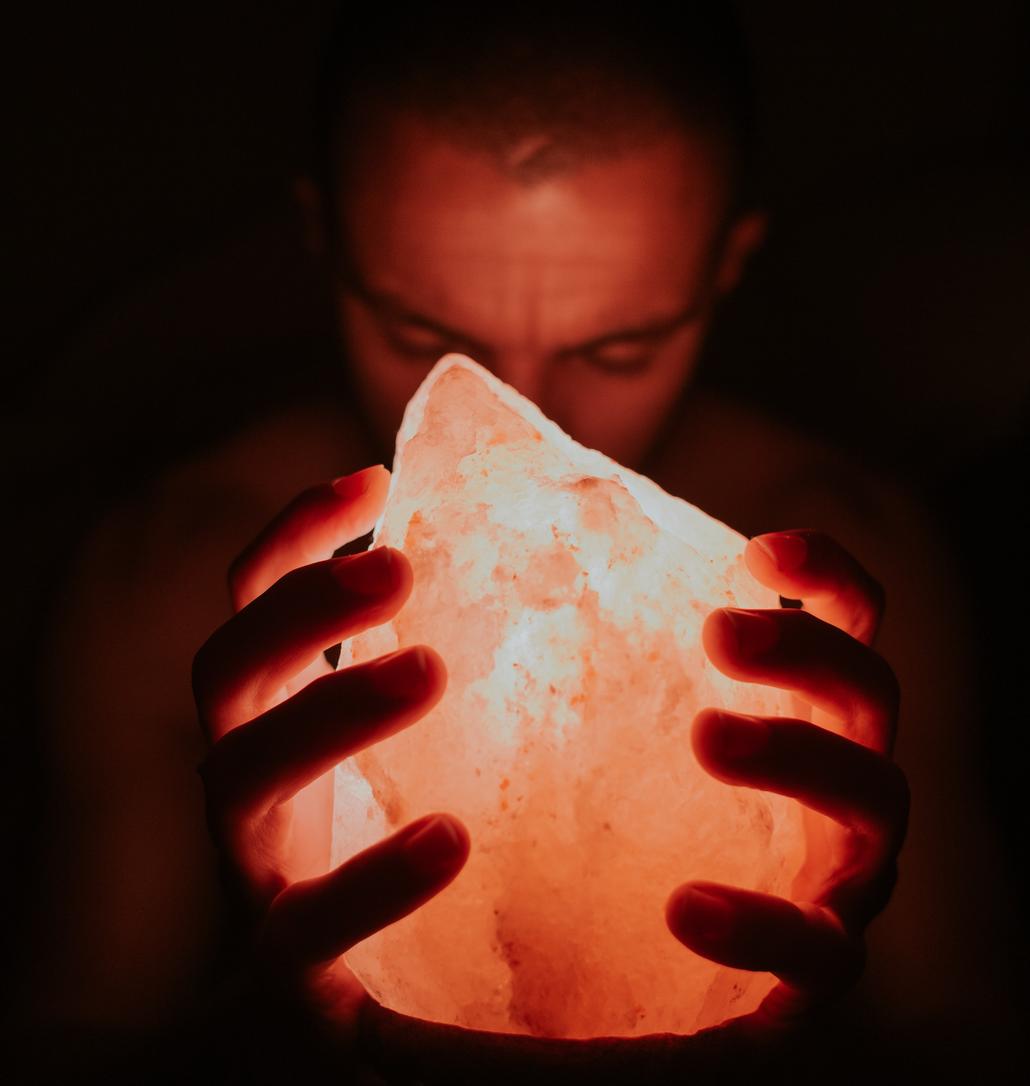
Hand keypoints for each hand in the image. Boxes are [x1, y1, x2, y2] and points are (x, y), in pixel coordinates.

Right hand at [190, 465, 469, 1074]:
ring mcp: (253, 882)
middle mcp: (243, 791)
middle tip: (399, 568)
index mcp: (273, 728)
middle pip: (228, 671)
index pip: (253, 607)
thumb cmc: (369, 877)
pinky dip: (370, 879)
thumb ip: (427, 688)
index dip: (292, 536)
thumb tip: (542, 580)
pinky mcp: (287, 986)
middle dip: (303, 607)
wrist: (312, 1041)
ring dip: (329, 712)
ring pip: (242, 779)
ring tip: (429, 669)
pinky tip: (449, 839)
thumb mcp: (396, 768)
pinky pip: (305, 929)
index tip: (371, 478)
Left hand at [358, 531, 908, 1084]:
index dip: (823, 577)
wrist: (569, 967)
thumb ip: (539, 614)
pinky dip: (770, 924)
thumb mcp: (558, 709)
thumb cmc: (576, 807)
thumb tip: (458, 468)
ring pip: (876, 801)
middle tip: (717, 632)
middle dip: (807, 650)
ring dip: (800, 757)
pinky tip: (686, 907)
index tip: (755, 552)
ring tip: (707, 735)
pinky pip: (826, 954)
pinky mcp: (806, 970)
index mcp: (785, 705)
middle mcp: (826, 776)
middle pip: (870, 691)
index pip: (845, 621)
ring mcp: (832, 871)